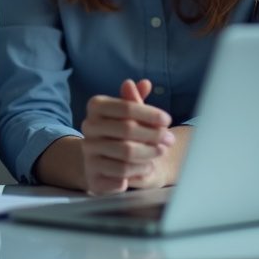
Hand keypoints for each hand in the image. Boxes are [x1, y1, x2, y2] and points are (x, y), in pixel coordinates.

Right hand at [80, 78, 174, 194]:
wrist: (97, 160)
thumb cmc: (118, 131)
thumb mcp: (126, 113)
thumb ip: (136, 99)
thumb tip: (145, 83)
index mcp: (95, 106)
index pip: (125, 107)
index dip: (150, 114)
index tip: (167, 120)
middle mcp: (87, 126)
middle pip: (127, 130)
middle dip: (154, 135)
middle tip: (170, 139)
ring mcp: (88, 151)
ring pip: (126, 154)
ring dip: (149, 155)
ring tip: (159, 153)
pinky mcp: (92, 175)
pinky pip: (122, 176)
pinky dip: (139, 172)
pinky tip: (145, 167)